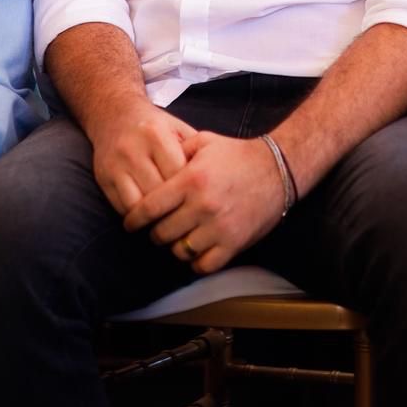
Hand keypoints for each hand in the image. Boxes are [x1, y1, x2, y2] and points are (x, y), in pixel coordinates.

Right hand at [91, 99, 196, 215]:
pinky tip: (150, 216)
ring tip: (169, 221)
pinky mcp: (103, 179)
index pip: (177, 173)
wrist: (113, 114)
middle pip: (157, 191)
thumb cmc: (153, 126)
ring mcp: (115, 166)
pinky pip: (122, 208)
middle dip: (174, 207)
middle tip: (187, 217)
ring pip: (138, 205)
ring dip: (155, 217)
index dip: (190, 190)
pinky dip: (138, 216)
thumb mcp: (177, 128)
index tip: (200, 200)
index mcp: (155, 134)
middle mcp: (132, 149)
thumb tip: (212, 181)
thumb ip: (194, 150)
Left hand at [123, 132, 286, 274]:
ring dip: (175, 246)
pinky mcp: (234, 243)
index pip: (149, 207)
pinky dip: (196, 261)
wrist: (276, 169)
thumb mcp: (204, 141)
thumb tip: (152, 163)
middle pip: (161, 233)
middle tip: (157, 228)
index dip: (134, 218)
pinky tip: (196, 250)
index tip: (130, 223)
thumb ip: (176, 151)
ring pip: (180, 251)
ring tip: (178, 237)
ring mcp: (218, 227)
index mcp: (191, 180)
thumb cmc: (237, 155)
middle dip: (155, 232)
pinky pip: (204, 265)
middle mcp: (202, 206)